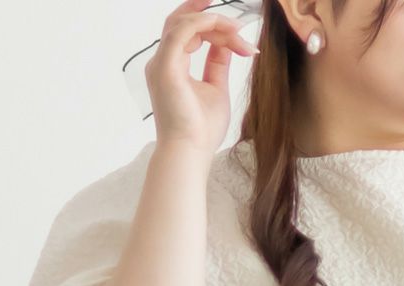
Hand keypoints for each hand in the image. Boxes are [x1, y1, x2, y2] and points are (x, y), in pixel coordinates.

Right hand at [145, 0, 259, 158]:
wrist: (190, 153)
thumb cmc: (201, 131)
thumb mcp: (216, 89)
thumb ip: (217, 64)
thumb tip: (226, 44)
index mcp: (172, 67)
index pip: (190, 34)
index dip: (215, 30)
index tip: (242, 39)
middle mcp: (162, 62)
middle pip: (183, 22)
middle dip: (210, 15)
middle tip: (238, 22)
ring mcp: (161, 63)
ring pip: (182, 23)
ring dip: (212, 21)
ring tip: (237, 29)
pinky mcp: (165, 68)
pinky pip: (181, 31)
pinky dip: (202, 23)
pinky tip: (223, 26)